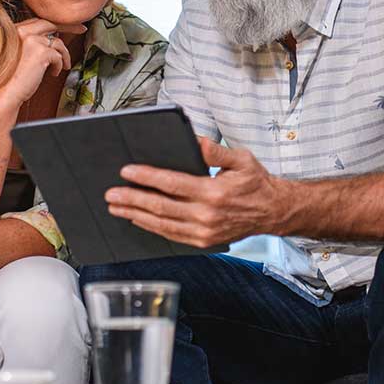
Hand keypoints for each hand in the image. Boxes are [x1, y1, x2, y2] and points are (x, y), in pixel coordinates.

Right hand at [0, 19, 87, 110]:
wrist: (2, 92)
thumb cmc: (8, 78)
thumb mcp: (18, 54)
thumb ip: (31, 43)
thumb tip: (51, 39)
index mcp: (14, 30)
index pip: (38, 21)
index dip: (53, 23)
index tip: (66, 25)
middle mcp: (22, 31)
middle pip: (51, 23)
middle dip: (69, 26)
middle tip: (81, 29)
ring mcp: (32, 40)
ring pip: (58, 43)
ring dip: (63, 56)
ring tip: (61, 66)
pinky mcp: (41, 52)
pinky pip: (59, 56)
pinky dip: (59, 66)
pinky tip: (53, 73)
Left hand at [104, 137, 290, 247]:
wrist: (272, 211)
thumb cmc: (256, 183)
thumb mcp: (242, 159)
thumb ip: (215, 151)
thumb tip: (194, 141)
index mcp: (214, 193)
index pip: (172, 184)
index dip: (147, 177)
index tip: (126, 172)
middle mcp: (207, 215)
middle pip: (160, 207)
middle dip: (132, 199)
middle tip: (110, 194)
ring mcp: (204, 232)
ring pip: (161, 224)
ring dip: (135, 215)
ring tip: (116, 207)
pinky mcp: (203, 242)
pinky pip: (171, 235)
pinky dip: (151, 227)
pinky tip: (137, 220)